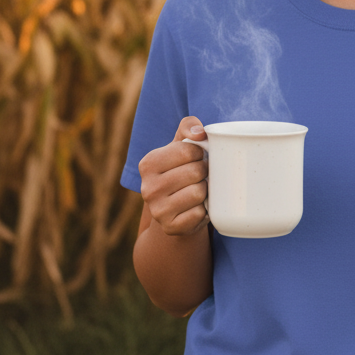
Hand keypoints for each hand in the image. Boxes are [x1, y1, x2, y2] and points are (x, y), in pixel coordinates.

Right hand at [138, 117, 209, 235]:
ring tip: (199, 190)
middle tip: (200, 176)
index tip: (197, 158)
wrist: (176, 210)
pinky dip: (205, 210)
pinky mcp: (170, 227)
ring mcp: (157, 210)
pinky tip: (197, 207)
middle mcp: (148, 188)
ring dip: (206, 191)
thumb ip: (188, 127)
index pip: (187, 150)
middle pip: (195, 171)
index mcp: (148, 163)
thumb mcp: (181, 145)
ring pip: (199, 192)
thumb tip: (199, 133)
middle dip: (205, 172)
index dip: (200, 152)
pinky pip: (200, 214)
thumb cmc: (182, 170)